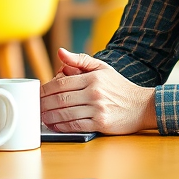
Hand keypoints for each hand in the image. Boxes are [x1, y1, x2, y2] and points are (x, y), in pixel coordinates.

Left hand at [40, 48, 156, 134]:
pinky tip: (55, 126)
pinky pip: (76, 125)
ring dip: (50, 117)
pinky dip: (63, 126)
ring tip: (41, 118)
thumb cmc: (120, 87)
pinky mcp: (101, 124)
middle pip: (60, 99)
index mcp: (92, 78)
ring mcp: (98, 109)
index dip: (46, 90)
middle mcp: (94, 93)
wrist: (143, 106)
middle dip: (44, 104)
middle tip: (35, 108)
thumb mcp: (102, 68)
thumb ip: (80, 60)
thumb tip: (60, 52)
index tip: (38, 94)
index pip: (61, 83)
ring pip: (66, 113)